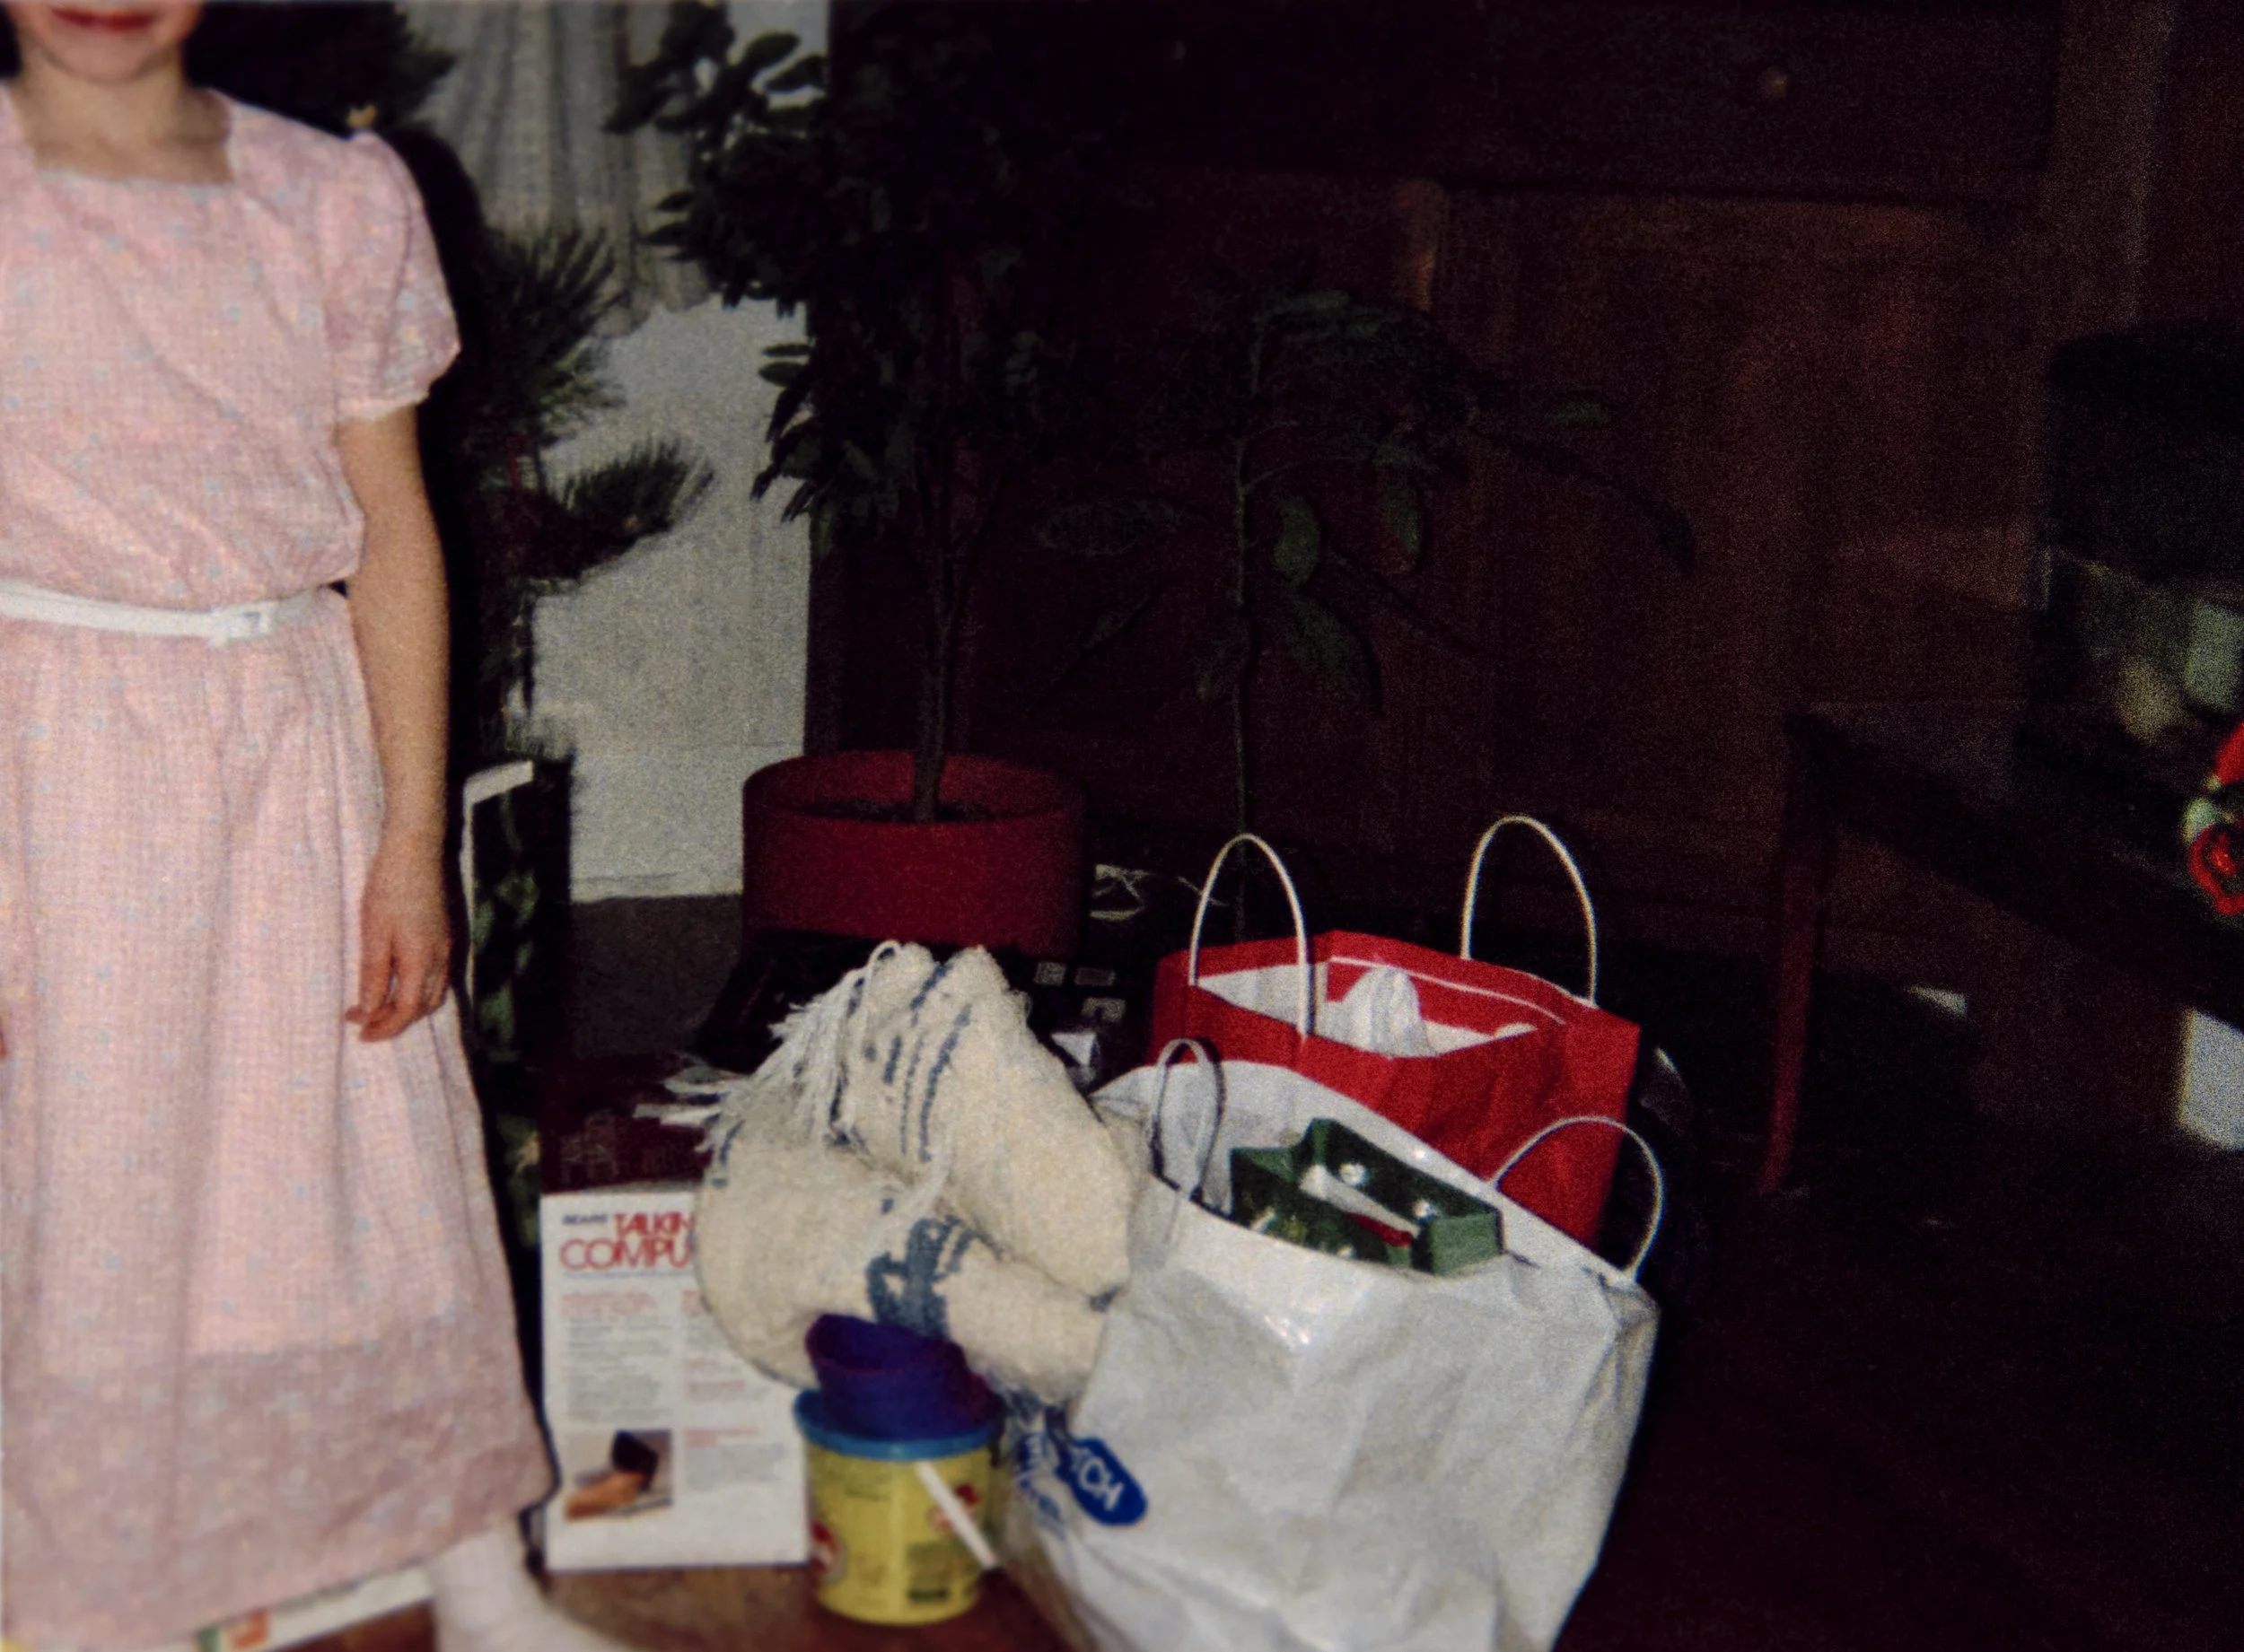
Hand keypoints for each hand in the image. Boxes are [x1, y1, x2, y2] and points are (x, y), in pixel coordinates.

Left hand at [348, 831, 451, 1041]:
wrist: (415, 851)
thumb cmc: (389, 889)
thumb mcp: (374, 933)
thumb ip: (374, 974)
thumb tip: (370, 1009)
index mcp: (422, 960)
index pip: (408, 1010)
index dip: (385, 1027)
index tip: (359, 1033)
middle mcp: (440, 959)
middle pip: (425, 1006)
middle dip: (396, 1021)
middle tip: (363, 1022)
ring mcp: (446, 947)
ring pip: (433, 993)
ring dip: (408, 1007)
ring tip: (378, 1006)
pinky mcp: (444, 936)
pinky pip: (436, 977)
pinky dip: (418, 990)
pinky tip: (397, 982)